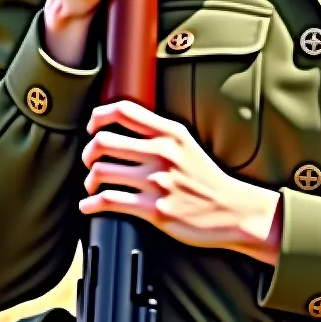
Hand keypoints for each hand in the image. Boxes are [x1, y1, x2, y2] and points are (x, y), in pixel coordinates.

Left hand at [80, 100, 282, 263]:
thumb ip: (158, 135)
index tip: (92, 128)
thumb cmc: (207, 180)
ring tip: (92, 186)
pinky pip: (109, 201)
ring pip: (101, 172)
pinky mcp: (154, 209)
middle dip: (88, 153)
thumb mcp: (187, 145)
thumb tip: (122, 131)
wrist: (232, 211)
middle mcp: (162, 153)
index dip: (99, 117)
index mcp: (170, 133)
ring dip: (89, 180)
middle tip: (89, 161)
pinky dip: (90, 204)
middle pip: (103, 141)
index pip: (123, 110)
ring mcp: (157, 181)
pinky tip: (89, 206)